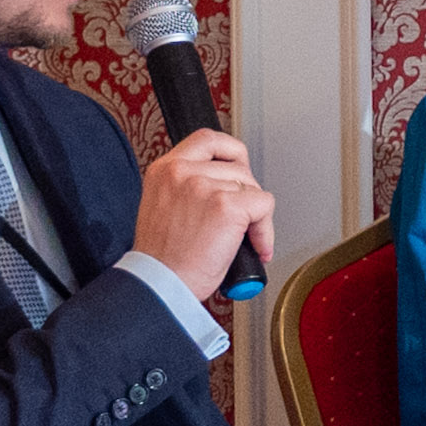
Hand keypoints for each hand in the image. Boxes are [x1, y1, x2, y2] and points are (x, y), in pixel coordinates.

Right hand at [129, 128, 271, 297]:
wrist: (160, 285)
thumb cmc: (164, 259)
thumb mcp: (163, 208)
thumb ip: (187, 188)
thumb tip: (224, 184)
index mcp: (164, 170)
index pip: (207, 139)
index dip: (231, 153)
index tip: (239, 170)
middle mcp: (182, 172)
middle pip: (238, 166)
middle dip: (247, 195)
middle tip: (241, 221)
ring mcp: (204, 186)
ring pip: (252, 188)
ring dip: (256, 218)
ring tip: (241, 241)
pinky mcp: (226, 206)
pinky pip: (264, 206)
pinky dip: (265, 231)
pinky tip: (254, 248)